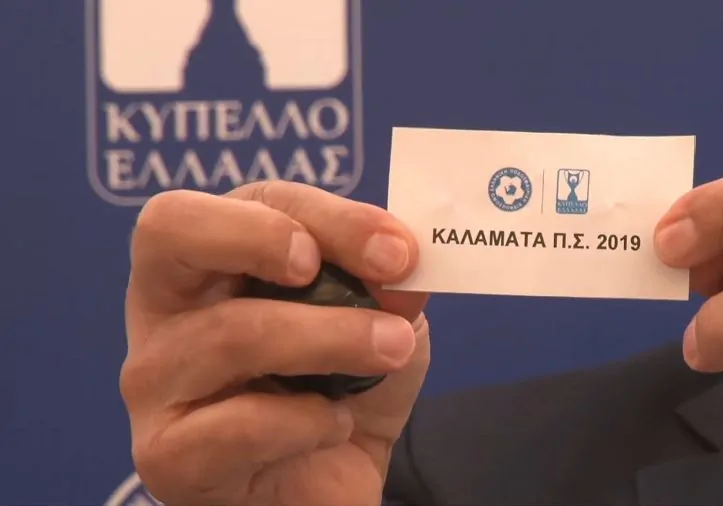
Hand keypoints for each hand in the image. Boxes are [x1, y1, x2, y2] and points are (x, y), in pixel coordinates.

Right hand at [120, 181, 430, 505]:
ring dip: (333, 339)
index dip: (328, 214)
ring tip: (389, 351)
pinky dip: (309, 421)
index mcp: (213, 256)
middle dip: (267, 238)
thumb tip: (400, 255)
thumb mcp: (379, 318)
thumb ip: (388, 280)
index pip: (249, 199)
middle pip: (170, 228)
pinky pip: (242, 423)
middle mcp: (165, 308)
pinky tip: (333, 424)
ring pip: (233, 333)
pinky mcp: (169, 456)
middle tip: (333, 271)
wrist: (331, 482)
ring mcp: (156, 381)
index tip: (398, 251)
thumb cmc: (341, 385)